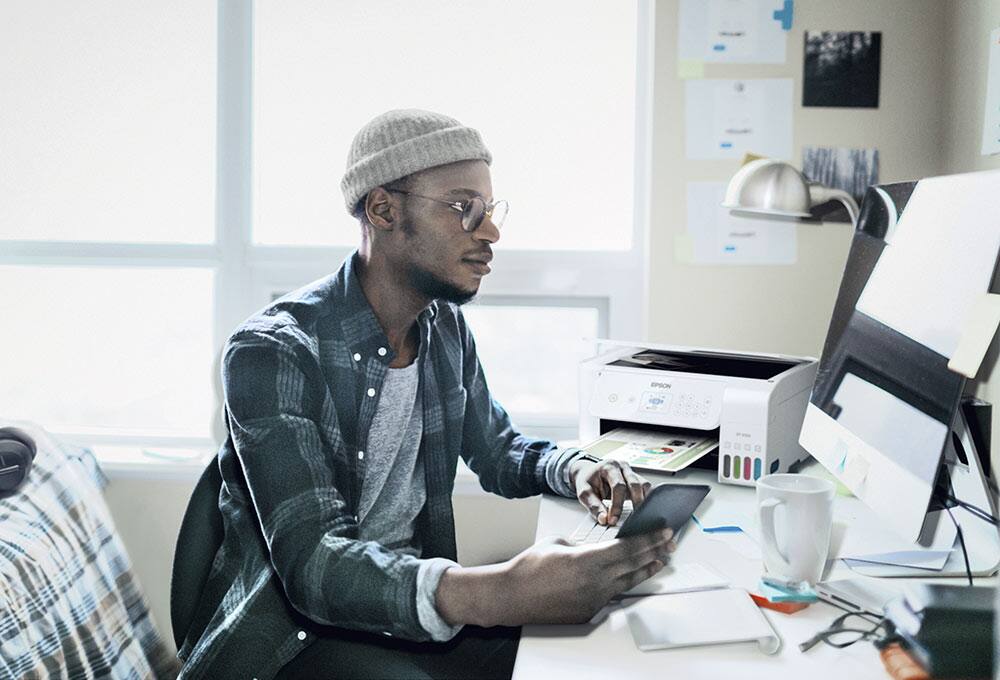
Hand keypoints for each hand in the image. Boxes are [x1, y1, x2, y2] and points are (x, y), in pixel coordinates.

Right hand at [436, 529, 676, 626]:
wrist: (512, 595)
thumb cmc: (530, 567)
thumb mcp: (559, 543)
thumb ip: (584, 545)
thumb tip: (597, 548)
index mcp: (588, 560)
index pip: (628, 548)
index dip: (649, 539)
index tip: (663, 532)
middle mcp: (595, 582)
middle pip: (633, 565)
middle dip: (654, 551)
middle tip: (669, 543)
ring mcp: (593, 599)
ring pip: (627, 582)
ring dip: (645, 569)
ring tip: (659, 560)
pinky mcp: (588, 611)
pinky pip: (612, 593)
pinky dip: (624, 582)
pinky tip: (631, 576)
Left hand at [570, 457, 651, 525]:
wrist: (589, 473)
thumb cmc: (587, 481)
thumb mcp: (584, 493)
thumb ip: (593, 506)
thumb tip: (603, 519)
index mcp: (609, 466)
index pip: (618, 486)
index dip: (617, 505)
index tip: (612, 519)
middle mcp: (622, 467)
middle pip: (635, 484)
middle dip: (634, 503)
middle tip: (629, 520)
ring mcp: (631, 472)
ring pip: (644, 485)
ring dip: (643, 501)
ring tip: (637, 516)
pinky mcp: (636, 480)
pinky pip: (646, 488)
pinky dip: (646, 499)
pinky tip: (641, 509)